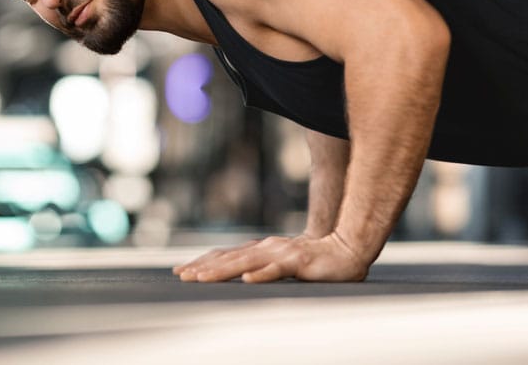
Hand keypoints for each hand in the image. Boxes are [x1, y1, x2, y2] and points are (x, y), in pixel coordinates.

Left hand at [172, 232, 368, 282]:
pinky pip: (277, 269)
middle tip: (182, 276)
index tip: (181, 271)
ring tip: (202, 278)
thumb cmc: (313, 260)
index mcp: (261, 249)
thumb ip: (262, 267)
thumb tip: (239, 276)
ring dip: (223, 270)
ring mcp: (281, 254)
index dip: (203, 262)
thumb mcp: (281, 264)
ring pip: (247, 262)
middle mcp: (267, 248)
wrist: (346, 250)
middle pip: (230, 258)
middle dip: (204, 267)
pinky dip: (262, 274)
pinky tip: (248, 279)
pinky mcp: (298, 262)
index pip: (226, 255)